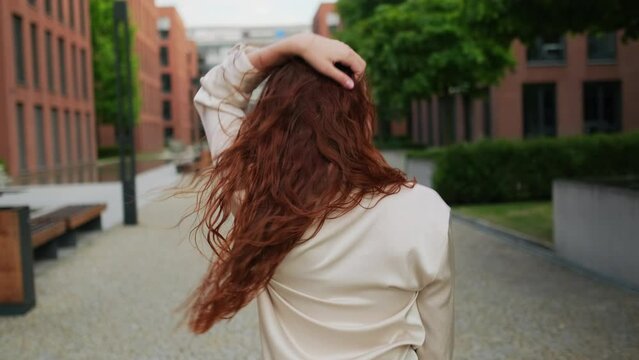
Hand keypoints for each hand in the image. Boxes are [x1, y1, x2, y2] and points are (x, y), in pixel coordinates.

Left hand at [247, 34, 365, 89]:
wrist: (304, 43)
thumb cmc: (314, 57)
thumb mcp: (326, 70)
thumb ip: (340, 77)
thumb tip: (352, 86)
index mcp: (347, 54)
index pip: (361, 68)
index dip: (357, 79)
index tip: (348, 86)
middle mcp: (348, 49)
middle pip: (361, 63)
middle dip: (358, 74)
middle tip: (347, 82)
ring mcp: (344, 46)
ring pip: (356, 59)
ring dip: (353, 69)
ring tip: (343, 77)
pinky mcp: (339, 46)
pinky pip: (350, 56)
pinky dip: (349, 64)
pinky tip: (339, 69)